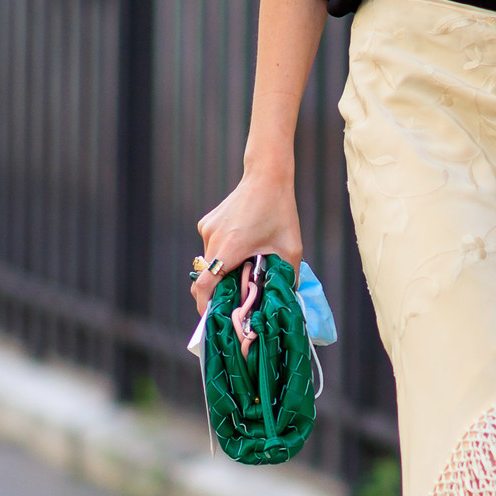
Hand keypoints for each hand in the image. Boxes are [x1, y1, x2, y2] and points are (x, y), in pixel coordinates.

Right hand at [191, 167, 302, 312]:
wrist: (266, 177)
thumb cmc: (281, 212)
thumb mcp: (291, 249)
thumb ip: (288, 276)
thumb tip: (287, 299)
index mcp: (229, 249)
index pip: (204, 286)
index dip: (204, 306)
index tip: (211, 318)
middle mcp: (213, 240)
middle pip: (207, 276)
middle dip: (217, 291)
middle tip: (234, 300)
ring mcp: (207, 230)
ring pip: (209, 260)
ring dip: (223, 269)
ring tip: (243, 269)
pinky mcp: (207, 222)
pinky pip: (212, 245)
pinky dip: (223, 252)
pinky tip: (242, 245)